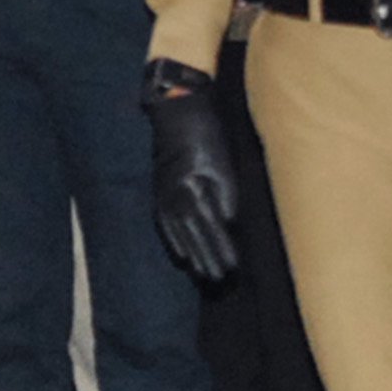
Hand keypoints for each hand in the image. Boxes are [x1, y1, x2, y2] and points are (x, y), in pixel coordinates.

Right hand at [144, 71, 241, 283]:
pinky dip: (173, 241)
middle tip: (219, 280)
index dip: (221, 248)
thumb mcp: (223, 160)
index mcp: (194, 188)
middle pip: (193, 235)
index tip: (232, 267)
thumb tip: (228, 223)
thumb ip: (226, 194)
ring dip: (191, 255)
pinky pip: (164, 223)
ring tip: (201, 274)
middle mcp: (176, 196)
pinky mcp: (159, 190)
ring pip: (179, 233)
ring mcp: (164, 194)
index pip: (211, 227)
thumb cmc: (206, 132)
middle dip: (206, 258)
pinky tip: (180, 255)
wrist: (175, 110)